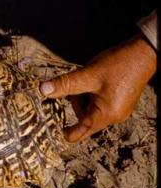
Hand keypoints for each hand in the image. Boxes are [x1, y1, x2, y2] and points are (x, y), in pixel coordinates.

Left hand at [40, 34, 156, 141]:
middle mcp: (113, 117)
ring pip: (89, 108)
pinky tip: (96, 81)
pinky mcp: (118, 103)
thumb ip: (65, 85)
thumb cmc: (119, 65)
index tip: (54, 134)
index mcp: (106, 114)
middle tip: (81, 84)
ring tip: (91, 79)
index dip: (66, 132)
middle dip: (76, 101)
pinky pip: (97, 103)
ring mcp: (117, 110)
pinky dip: (91, 93)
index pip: (81, 131)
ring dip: (83, 95)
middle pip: (83, 117)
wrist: (144, 53)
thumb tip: (43, 90)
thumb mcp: (88, 75)